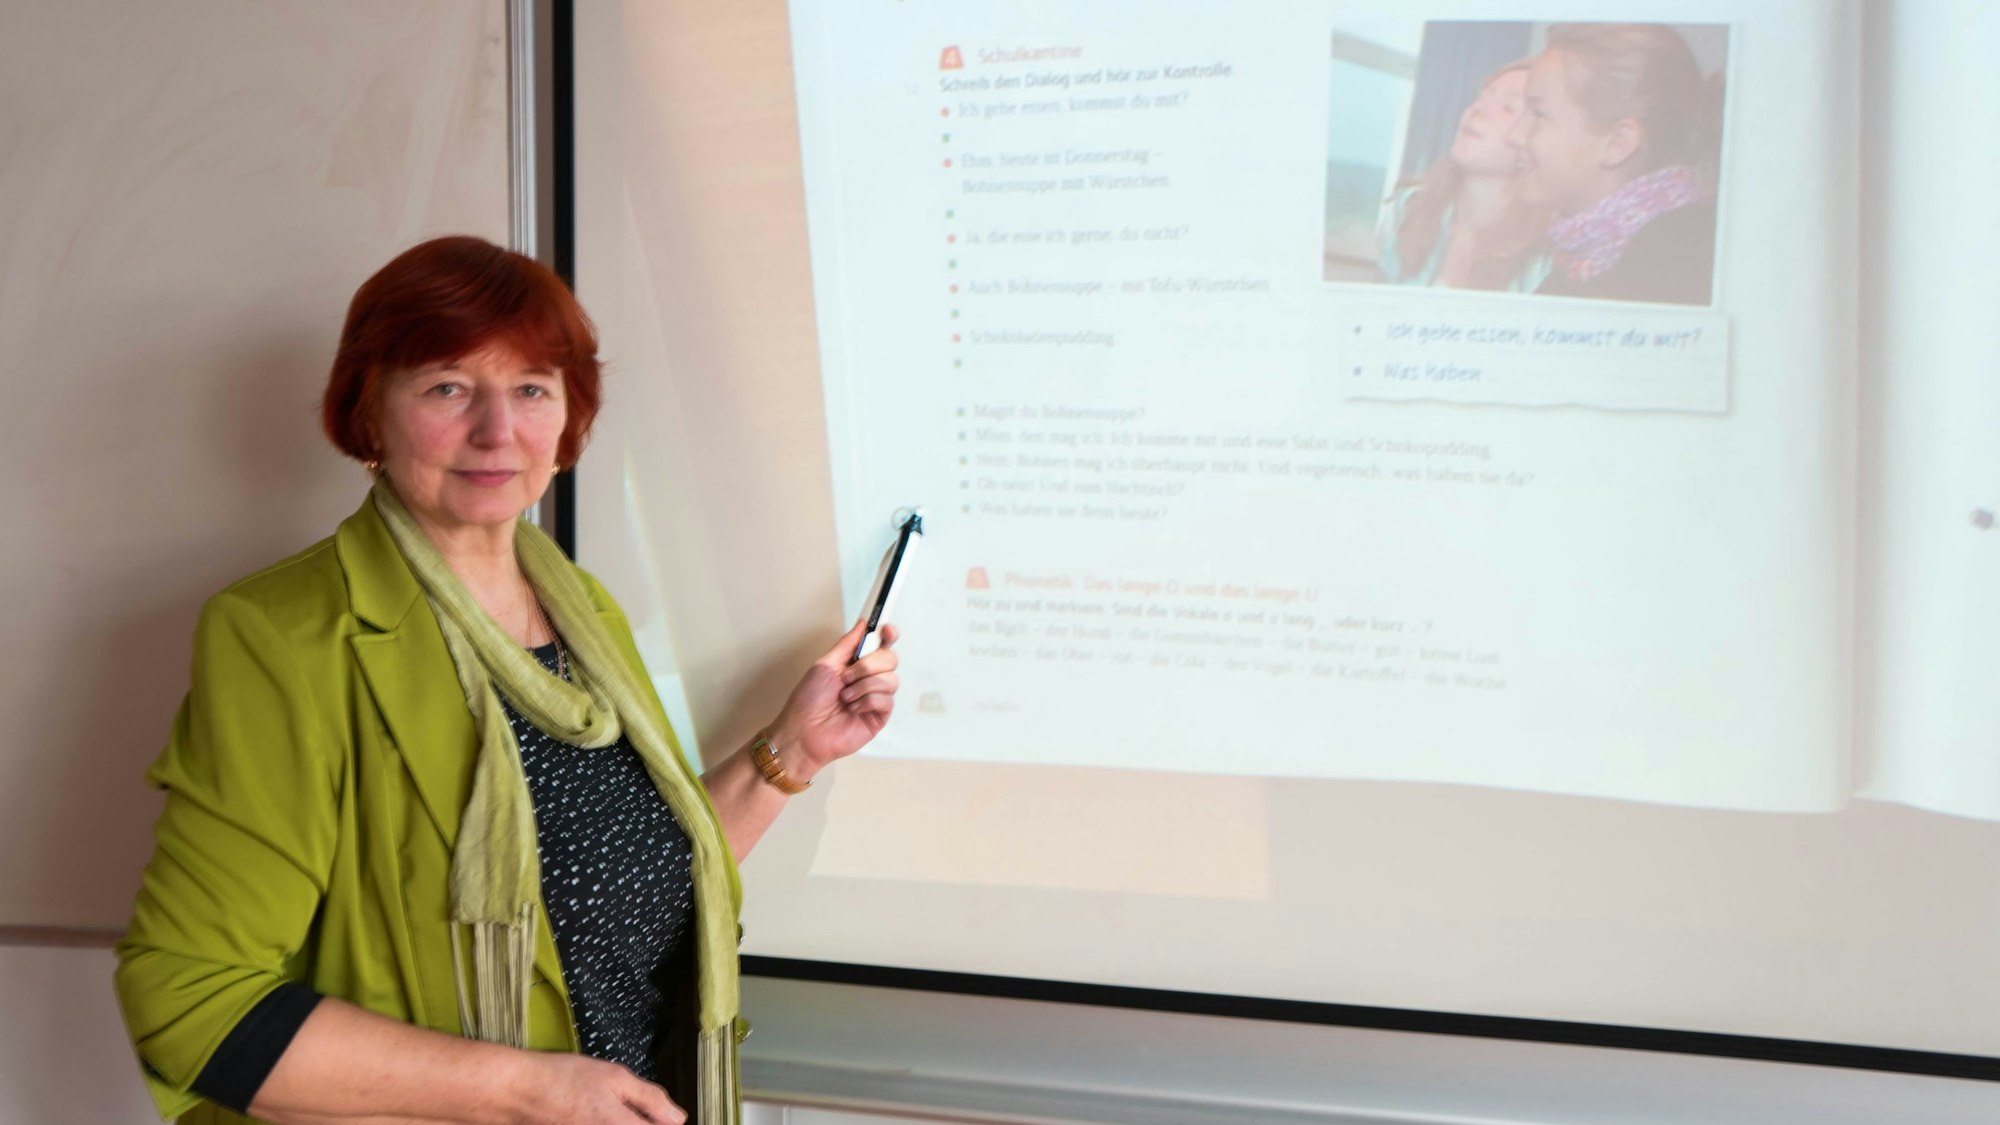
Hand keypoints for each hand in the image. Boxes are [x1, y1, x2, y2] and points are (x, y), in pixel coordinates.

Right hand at [511, 1051, 681, 1123]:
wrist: (516, 1092)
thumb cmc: (562, 1080)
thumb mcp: (615, 1077)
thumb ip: (650, 1098)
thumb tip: (677, 1117)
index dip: (663, 1122)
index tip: (661, 1115)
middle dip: (638, 1122)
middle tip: (636, 1111)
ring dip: (620, 1123)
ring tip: (603, 1109)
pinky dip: (599, 1123)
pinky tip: (589, 1114)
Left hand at [766, 619, 901, 781]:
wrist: (803, 731)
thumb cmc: (808, 701)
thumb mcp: (825, 664)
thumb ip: (847, 643)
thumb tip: (863, 623)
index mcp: (856, 664)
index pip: (882, 644)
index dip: (888, 635)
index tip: (885, 631)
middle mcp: (869, 679)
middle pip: (891, 658)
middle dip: (867, 665)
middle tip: (846, 677)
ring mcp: (876, 697)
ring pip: (890, 679)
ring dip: (863, 686)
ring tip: (845, 697)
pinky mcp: (879, 716)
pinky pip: (886, 700)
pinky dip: (866, 702)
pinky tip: (852, 709)